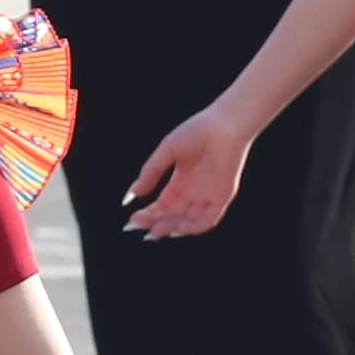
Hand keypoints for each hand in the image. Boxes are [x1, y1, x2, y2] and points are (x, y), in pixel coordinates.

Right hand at [126, 102, 256, 237]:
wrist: (223, 125)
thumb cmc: (197, 131)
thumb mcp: (167, 151)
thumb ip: (151, 172)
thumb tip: (133, 194)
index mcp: (181, 182)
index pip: (162, 206)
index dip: (147, 214)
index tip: (131, 220)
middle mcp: (194, 192)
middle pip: (172, 216)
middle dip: (154, 223)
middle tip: (138, 227)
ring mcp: (208, 196)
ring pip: (188, 222)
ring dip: (171, 228)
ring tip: (155, 229)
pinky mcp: (222, 197)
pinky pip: (207, 220)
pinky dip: (192, 227)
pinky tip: (177, 227)